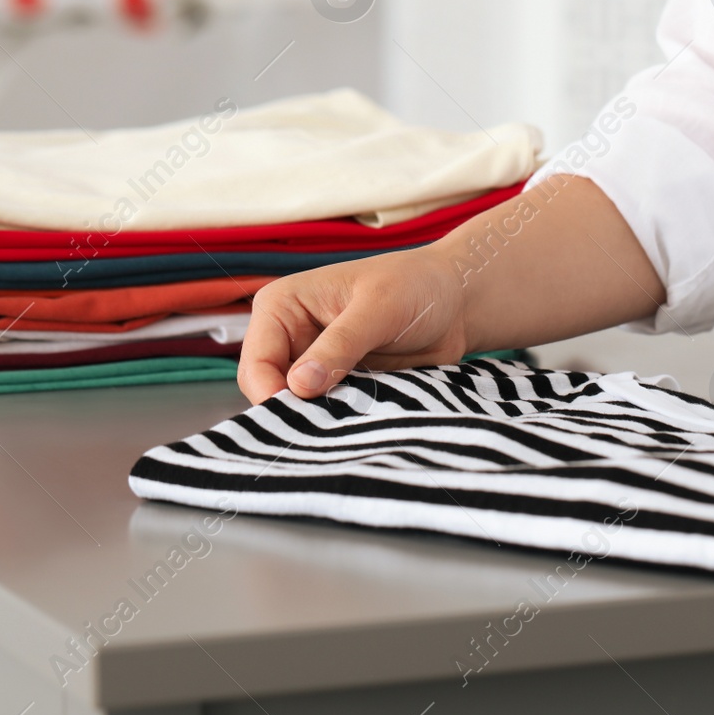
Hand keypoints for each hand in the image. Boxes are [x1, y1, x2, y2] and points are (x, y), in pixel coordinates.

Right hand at [237, 246, 467, 403]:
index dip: (271, 393)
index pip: (257, 361)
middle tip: (331, 427)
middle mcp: (289, 336)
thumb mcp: (379, 309)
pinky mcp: (337, 385)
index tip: (303, 416)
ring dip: (321, 420)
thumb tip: (299, 386)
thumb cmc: (416, 287)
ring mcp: (313, 363)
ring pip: (298, 407)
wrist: (456, 302)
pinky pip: (327, 414)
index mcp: (282, 305)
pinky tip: (362, 424)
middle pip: (270, 390)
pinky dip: (341, 422)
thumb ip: (340, 345)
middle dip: (296, 411)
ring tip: (352, 422)